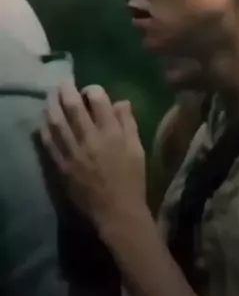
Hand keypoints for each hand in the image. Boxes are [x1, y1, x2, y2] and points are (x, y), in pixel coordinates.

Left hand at [41, 82, 145, 228]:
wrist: (117, 211)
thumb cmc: (132, 178)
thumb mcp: (137, 148)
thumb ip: (128, 123)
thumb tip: (120, 102)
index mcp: (112, 134)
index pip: (99, 101)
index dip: (93, 90)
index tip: (91, 89)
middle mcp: (90, 139)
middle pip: (73, 108)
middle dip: (67, 91)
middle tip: (64, 83)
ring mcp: (73, 153)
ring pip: (56, 122)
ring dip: (52, 106)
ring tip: (51, 96)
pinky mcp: (62, 166)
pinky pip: (49, 143)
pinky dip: (45, 128)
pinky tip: (44, 121)